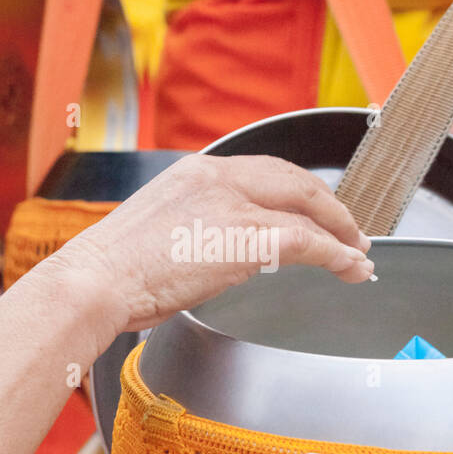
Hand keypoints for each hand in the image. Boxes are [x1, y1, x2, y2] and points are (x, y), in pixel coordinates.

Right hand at [51, 154, 373, 332]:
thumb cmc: (112, 272)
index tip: (314, 208)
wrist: (94, 282)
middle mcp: (217, 178)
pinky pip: (308, 242)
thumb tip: (215, 249)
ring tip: (358, 255)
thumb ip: (194, 227)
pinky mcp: (247, 238)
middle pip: (294, 180)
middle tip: (350, 230)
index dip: (297, 191)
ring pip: (307, 210)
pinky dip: (336, 255)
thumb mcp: (157, 231)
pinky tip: (349, 268)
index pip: (263, 171)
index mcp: (195, 171)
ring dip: (340, 234)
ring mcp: (234, 205)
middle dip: (329, 206)